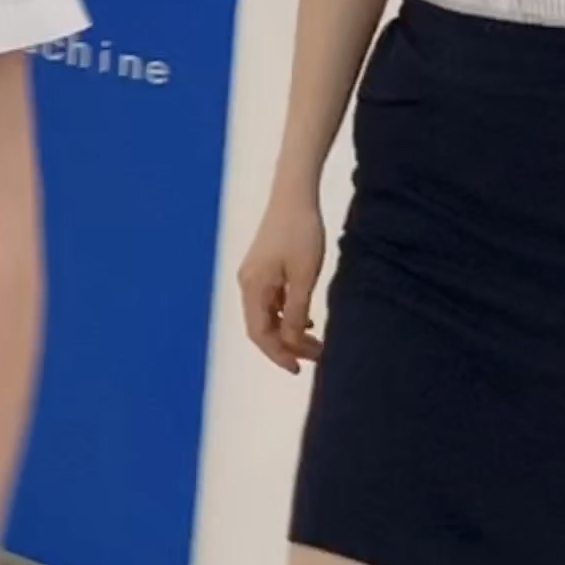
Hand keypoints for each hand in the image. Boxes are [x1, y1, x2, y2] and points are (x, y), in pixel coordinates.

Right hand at [234, 194, 327, 371]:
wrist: (293, 196)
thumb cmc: (301, 234)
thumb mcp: (304, 277)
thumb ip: (296, 312)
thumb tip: (291, 342)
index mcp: (253, 287)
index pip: (260, 333)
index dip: (278, 354)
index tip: (299, 369)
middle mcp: (247, 283)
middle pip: (261, 326)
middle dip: (286, 346)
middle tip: (316, 357)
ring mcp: (253, 274)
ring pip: (267, 314)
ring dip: (288, 331)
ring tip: (315, 342)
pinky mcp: (263, 266)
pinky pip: (271, 301)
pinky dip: (286, 315)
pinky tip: (306, 319)